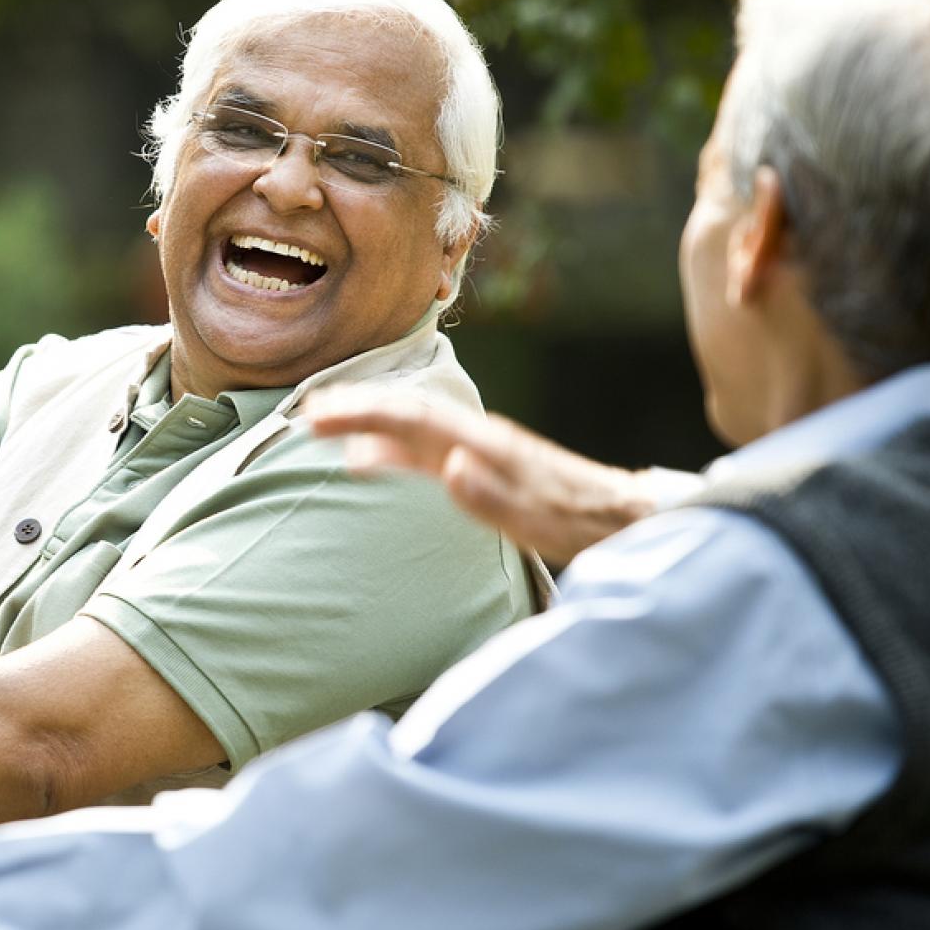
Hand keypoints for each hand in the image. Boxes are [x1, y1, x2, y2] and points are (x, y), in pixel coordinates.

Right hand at [306, 387, 664, 565]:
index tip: (319, 415)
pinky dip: (388, 447)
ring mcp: (480, 451)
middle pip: (407, 414)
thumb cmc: (582, 521)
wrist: (623, 516)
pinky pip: (424, 449)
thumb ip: (494, 496)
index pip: (413, 419)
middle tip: (306, 413)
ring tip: (324, 426)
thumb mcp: (540, 518)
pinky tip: (370, 459)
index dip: (363, 414)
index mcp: (486, 445)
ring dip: (367, 423)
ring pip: (412, 428)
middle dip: (355, 409)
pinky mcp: (483, 468)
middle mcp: (478, 439)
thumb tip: (450, 466)